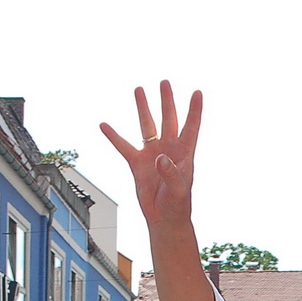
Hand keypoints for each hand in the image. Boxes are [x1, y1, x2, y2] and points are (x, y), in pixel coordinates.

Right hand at [100, 81, 202, 228]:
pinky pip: (123, 146)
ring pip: (147, 125)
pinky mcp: (138, 164)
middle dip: (167, 100)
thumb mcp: (179, 190)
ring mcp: (152, 154)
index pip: (191, 126)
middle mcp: (169, 149)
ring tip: (139, 89)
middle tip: (164, 82)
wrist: (164, 219)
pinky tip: (104, 124)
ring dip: (143, 108)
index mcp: (184, 153)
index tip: (197, 92)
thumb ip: (171, 173)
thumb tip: (160, 158)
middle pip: (168, 118)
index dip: (195, 110)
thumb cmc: (177, 205)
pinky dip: (113, 136)